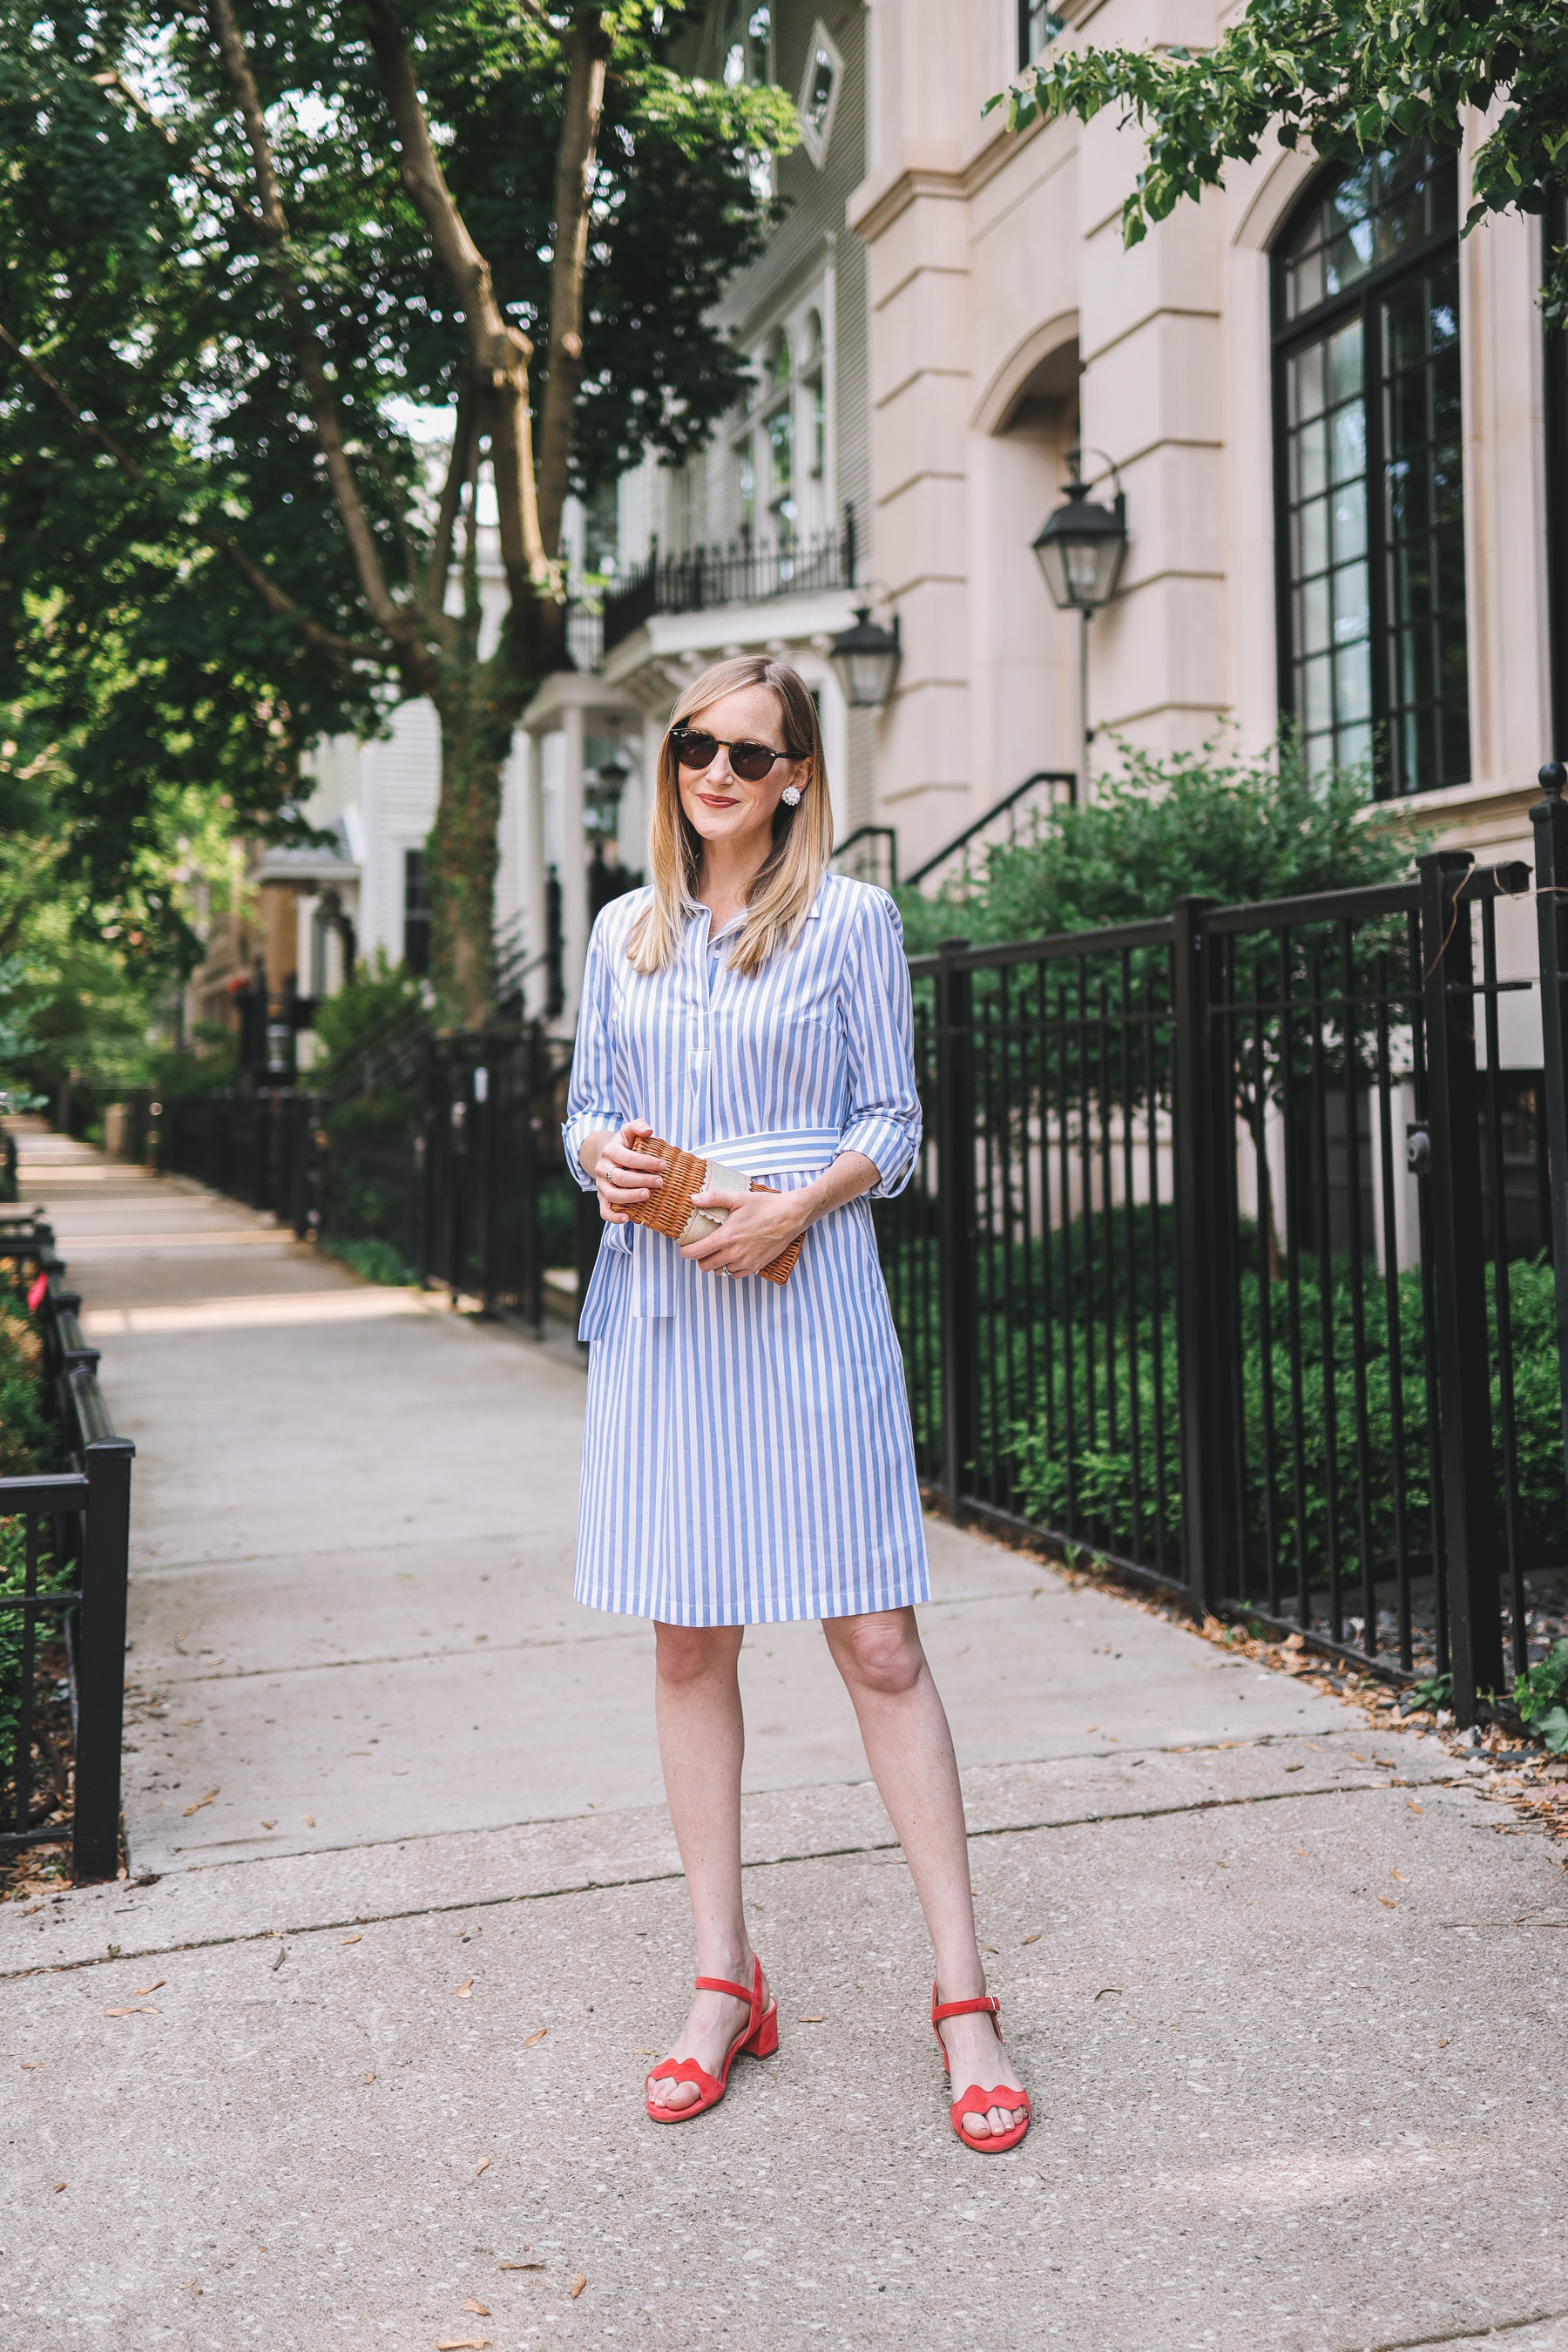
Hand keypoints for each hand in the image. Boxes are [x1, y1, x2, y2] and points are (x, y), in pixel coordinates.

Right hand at [582, 1121, 665, 1224]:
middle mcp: (603, 1168)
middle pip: (620, 1178)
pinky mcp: (602, 1198)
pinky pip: (604, 1211)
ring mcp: (601, 1185)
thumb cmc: (624, 1145)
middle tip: (660, 1182)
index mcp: (610, 1151)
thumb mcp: (629, 1131)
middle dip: (642, 1181)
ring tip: (648, 1196)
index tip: (663, 1165)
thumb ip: (638, 1126)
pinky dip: (614, 1217)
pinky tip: (628, 1218)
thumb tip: (649, 1130)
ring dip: (631, 1197)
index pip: (628, 1158)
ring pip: (612, 1195)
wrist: (607, 1156)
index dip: (646, 1162)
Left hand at [679, 1184, 805, 1277]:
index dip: (685, 1252)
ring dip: (715, 1264)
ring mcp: (746, 1262)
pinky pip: (736, 1275)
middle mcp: (735, 1253)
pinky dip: (731, 1268)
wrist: (791, 1216)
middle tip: (701, 1249)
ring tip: (717, 1252)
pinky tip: (732, 1257)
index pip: (697, 1252)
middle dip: (699, 1259)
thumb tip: (693, 1198)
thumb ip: (713, 1198)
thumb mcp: (738, 1198)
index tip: (684, 1248)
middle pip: (705, 1266)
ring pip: (721, 1271)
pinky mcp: (756, 1266)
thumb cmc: (765, 1205)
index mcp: (727, 1237)